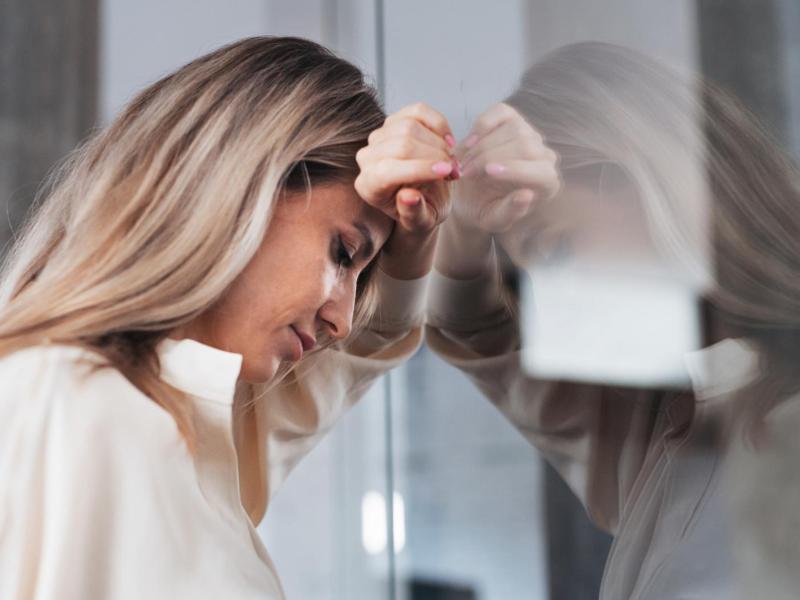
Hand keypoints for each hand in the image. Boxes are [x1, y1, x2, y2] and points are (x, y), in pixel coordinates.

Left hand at [355, 102, 456, 235]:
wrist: (423, 196)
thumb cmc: (420, 210)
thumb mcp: (421, 222)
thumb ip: (413, 214)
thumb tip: (408, 197)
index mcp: (368, 186)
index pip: (387, 171)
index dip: (420, 169)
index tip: (448, 172)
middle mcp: (367, 158)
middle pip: (401, 145)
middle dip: (435, 156)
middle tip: (455, 172)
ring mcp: (379, 136)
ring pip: (410, 127)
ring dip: (439, 144)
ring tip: (452, 162)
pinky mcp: (395, 120)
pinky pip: (418, 111)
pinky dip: (439, 124)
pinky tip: (448, 142)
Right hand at [453, 102, 560, 233]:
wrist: (471, 197)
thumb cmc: (486, 210)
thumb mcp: (494, 221)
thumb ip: (510, 212)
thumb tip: (526, 195)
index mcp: (546, 185)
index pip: (542, 172)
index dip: (516, 169)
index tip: (488, 171)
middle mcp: (544, 157)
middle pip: (525, 146)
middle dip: (490, 157)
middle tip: (466, 172)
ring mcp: (529, 134)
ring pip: (513, 128)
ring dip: (482, 145)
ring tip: (465, 163)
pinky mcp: (512, 119)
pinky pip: (501, 112)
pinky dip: (482, 125)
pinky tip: (469, 143)